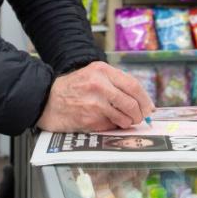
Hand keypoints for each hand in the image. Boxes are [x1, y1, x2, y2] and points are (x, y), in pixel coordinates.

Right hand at [36, 61, 154, 131]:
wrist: (47, 100)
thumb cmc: (72, 88)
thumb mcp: (93, 74)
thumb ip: (114, 82)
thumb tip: (140, 99)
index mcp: (102, 70)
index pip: (133, 85)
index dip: (145, 99)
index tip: (149, 107)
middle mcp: (99, 85)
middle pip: (132, 102)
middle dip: (140, 113)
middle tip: (140, 118)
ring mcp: (94, 103)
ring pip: (124, 117)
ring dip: (128, 122)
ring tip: (124, 121)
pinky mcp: (89, 119)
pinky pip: (111, 126)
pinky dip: (114, 126)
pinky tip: (107, 122)